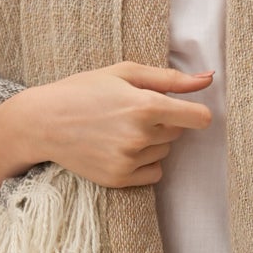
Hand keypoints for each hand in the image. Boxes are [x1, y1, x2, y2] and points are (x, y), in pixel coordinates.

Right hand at [32, 60, 214, 187]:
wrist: (42, 122)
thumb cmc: (84, 90)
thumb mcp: (125, 73)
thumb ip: (171, 79)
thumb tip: (209, 78)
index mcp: (146, 105)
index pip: (199, 118)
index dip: (195, 112)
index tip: (184, 110)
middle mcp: (140, 136)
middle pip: (179, 133)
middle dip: (164, 123)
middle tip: (131, 113)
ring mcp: (129, 160)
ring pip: (165, 152)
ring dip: (152, 142)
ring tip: (119, 130)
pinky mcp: (119, 179)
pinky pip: (153, 173)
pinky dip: (144, 162)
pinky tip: (119, 148)